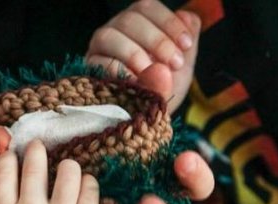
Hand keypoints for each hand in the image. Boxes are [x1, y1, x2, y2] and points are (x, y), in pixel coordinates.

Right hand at [0, 140, 97, 203]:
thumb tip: (6, 185)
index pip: (3, 170)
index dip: (9, 157)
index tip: (14, 156)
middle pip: (34, 162)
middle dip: (36, 150)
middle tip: (39, 150)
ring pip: (68, 170)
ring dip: (67, 167)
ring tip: (66, 172)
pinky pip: (91, 191)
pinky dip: (88, 185)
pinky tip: (84, 190)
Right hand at [86, 0, 200, 112]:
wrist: (145, 118)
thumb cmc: (161, 88)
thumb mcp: (181, 69)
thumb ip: (188, 44)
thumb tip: (187, 18)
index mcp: (138, 23)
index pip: (148, 8)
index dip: (168, 23)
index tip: (186, 45)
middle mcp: (115, 31)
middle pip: (129, 19)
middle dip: (156, 41)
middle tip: (175, 64)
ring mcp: (99, 50)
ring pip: (109, 37)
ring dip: (135, 54)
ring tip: (153, 74)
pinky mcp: (89, 70)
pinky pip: (98, 64)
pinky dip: (119, 72)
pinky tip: (136, 84)